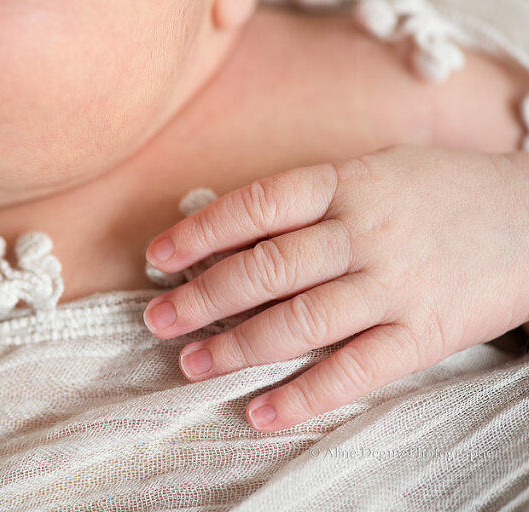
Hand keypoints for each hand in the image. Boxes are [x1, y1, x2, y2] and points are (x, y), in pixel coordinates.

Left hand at [143, 145, 528, 432]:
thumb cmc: (436, 192)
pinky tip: (261, 413)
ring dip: (238, 347)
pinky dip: (306, 395)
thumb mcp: (373, 171)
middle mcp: (365, 233)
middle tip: (158, 321)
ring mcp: (396, 285)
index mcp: (347, 183)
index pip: (257, 206)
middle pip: (268, 268)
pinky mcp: (424, 333)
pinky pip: (357, 369)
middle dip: (203, 296)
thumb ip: (310, 200)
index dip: (200, 232)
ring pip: (303, 321)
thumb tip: (231, 232)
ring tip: (192, 364)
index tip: (157, 257)